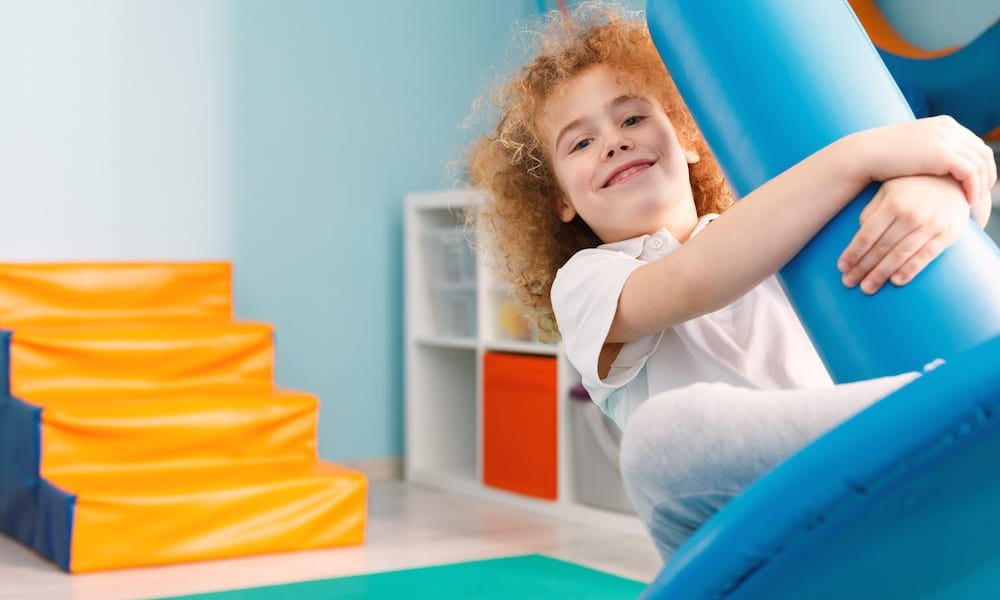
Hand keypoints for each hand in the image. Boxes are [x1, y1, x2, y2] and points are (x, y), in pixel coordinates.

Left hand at [837, 175, 968, 293]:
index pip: (867, 234)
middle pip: (881, 248)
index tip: (841, 267)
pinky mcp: (947, 234)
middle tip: (848, 282)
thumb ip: (872, 210)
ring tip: (867, 288)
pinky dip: (910, 270)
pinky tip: (895, 281)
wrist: (955, 180)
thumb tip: (859, 231)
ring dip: (881, 274)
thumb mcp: (889, 190)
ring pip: (900, 255)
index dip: (853, 253)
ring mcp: (930, 225)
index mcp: (893, 203)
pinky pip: (925, 256)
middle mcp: (911, 215)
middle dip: (863, 268)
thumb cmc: (913, 187)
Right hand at [861, 116, 996, 212]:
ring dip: (983, 186)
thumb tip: (938, 169)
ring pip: (981, 164)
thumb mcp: (912, 149)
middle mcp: (950, 128)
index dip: (981, 167)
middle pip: (984, 153)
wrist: (865, 154)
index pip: (976, 145)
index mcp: (945, 125)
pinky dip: (974, 188)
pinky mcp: (944, 154)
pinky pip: (971, 173)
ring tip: (977, 205)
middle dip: (987, 177)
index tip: (978, 186)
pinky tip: (969, 202)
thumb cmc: (882, 157)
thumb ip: (929, 152)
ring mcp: (948, 139)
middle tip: (983, 198)